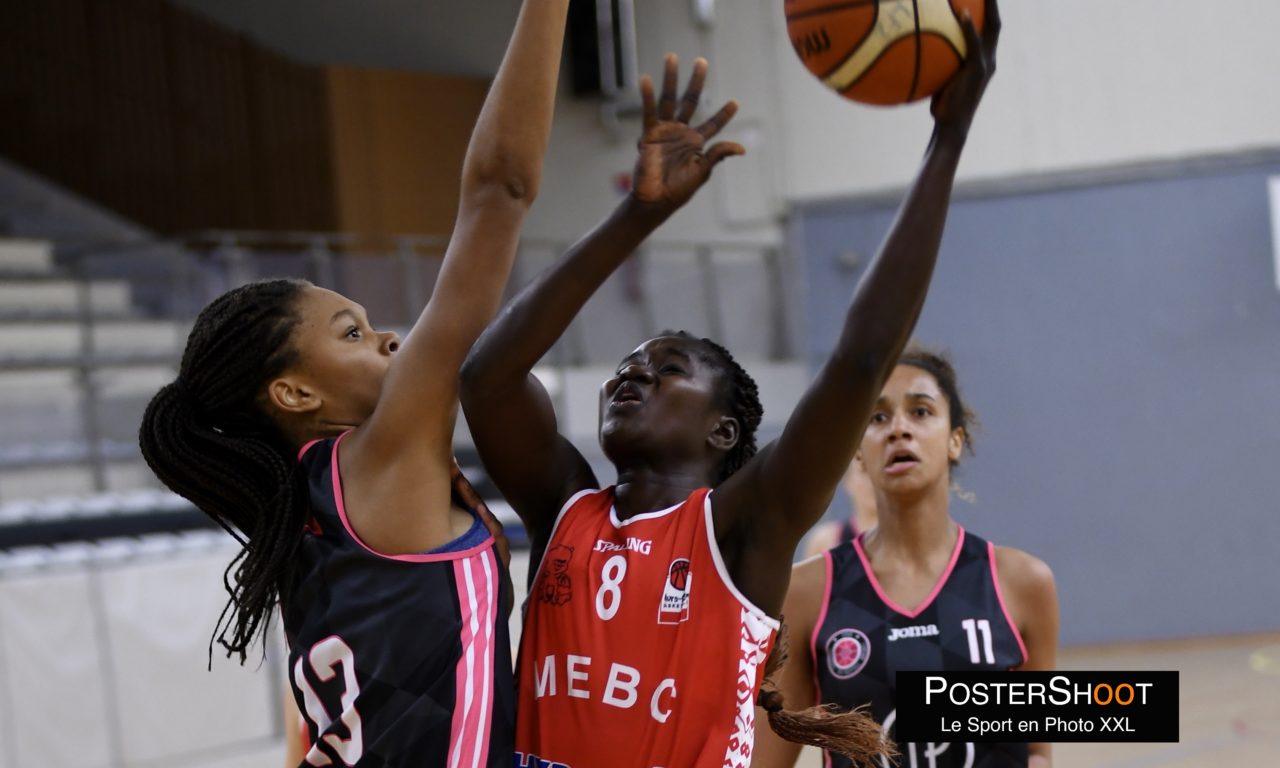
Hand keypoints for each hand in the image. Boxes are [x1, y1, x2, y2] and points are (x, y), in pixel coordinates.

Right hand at [631, 54, 743, 213]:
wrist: (655, 201)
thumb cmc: (678, 191)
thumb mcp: (701, 172)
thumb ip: (717, 155)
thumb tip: (742, 148)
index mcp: (696, 143)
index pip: (713, 124)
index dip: (723, 113)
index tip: (735, 102)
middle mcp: (681, 133)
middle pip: (690, 101)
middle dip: (696, 82)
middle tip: (701, 61)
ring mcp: (664, 132)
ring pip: (669, 100)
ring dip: (670, 79)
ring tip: (672, 57)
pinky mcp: (649, 135)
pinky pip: (649, 112)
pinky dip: (647, 97)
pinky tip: (645, 80)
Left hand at [930, 0, 1000, 139]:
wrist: (951, 126)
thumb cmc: (942, 106)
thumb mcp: (940, 81)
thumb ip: (939, 64)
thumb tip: (916, 49)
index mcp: (984, 60)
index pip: (989, 30)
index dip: (988, 11)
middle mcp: (990, 59)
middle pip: (995, 23)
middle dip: (993, 3)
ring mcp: (986, 64)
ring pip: (992, 28)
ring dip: (990, 6)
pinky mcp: (978, 70)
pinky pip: (974, 44)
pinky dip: (969, 27)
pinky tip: (962, 12)